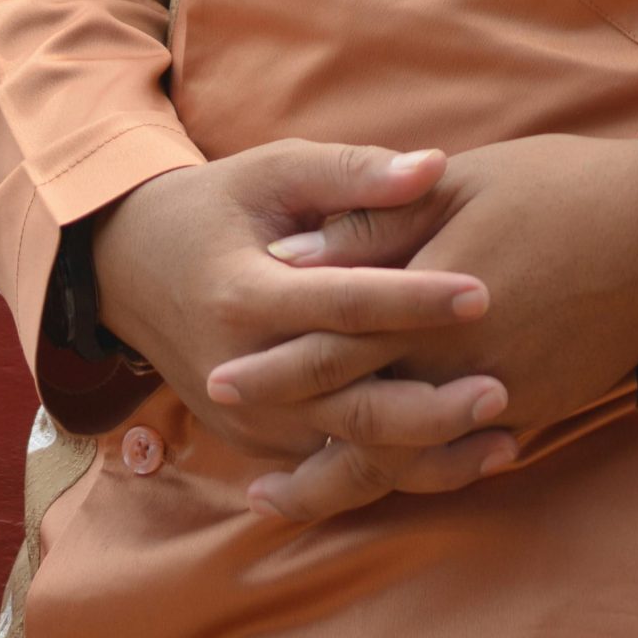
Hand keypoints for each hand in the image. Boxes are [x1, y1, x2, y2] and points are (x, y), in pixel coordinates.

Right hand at [91, 139, 507, 474]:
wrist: (134, 268)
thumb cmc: (222, 205)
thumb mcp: (277, 170)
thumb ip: (355, 173)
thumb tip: (435, 166)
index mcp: (245, 292)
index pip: (340, 303)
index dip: (412, 299)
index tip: (483, 291)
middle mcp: (240, 369)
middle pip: (343, 402)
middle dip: (426, 406)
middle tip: (501, 389)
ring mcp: (244, 418)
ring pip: (343, 453)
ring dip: (423, 456)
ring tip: (503, 442)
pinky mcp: (254, 442)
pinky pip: (329, 468)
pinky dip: (393, 471)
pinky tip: (460, 461)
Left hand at [209, 134, 637, 520]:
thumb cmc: (558, 186)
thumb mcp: (463, 182)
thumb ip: (377, 225)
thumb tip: (294, 257)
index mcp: (433, 294)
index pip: (334, 344)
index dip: (275, 367)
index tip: (221, 380)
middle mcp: (461, 358)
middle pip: (361, 422)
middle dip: (299, 447)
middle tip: (246, 477)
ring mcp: (502, 393)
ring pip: (408, 458)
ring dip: (346, 483)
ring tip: (292, 497)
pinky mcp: (537, 409)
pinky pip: (462, 457)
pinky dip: (416, 473)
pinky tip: (385, 476)